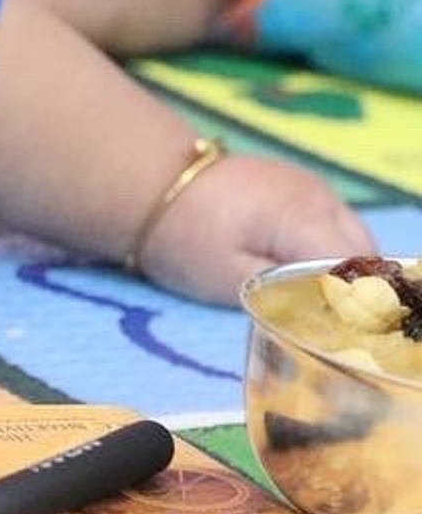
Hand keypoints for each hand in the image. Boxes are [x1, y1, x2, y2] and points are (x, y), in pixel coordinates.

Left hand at [135, 153, 374, 302]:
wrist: (152, 184)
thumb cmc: (183, 238)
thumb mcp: (230, 279)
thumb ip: (286, 297)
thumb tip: (333, 313)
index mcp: (305, 218)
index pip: (354, 269)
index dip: (349, 303)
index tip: (329, 329)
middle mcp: (321, 196)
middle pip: (362, 253)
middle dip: (349, 287)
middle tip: (317, 318)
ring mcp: (314, 187)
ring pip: (352, 238)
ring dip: (338, 267)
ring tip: (305, 295)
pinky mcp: (301, 186)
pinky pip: (333, 224)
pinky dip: (325, 249)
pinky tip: (296, 268)